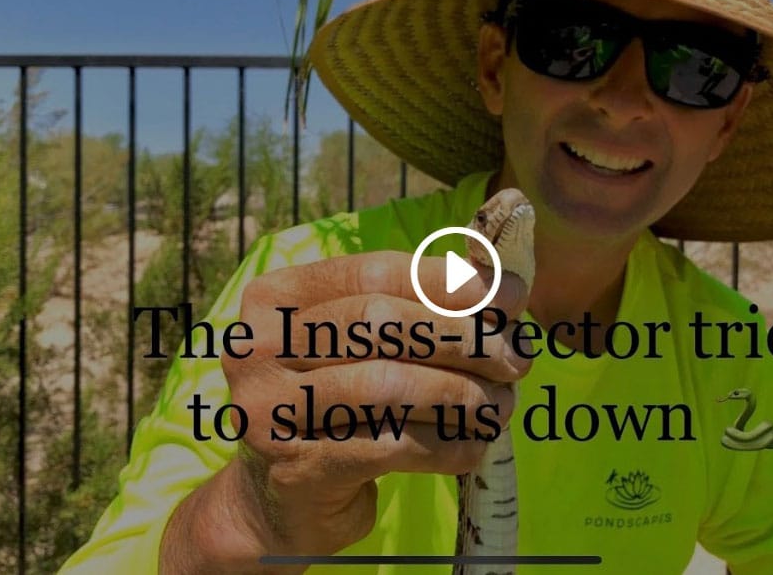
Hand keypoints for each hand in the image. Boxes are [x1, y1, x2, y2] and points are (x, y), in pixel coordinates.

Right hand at [169, 250, 530, 572]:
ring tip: (501, 405)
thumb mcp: (360, 346)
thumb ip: (415, 309)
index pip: (373, 272)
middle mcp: (256, 347)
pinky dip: (448, 445)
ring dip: (463, 395)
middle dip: (463, 339)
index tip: (512, 298)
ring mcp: (269, 410)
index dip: (449, 281)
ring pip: (390, 385)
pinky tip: (475, 445)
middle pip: (381, 324)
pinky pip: (394, 446)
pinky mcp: (298, 469)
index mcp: (274, 298)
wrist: (282, 500)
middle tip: (515, 359)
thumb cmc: (337, 406)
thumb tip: (504, 289)